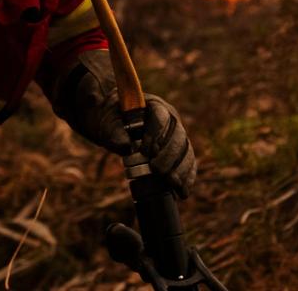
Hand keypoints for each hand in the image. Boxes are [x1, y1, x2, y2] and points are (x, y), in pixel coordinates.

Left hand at [50, 52, 198, 196]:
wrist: (117, 126)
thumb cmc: (113, 120)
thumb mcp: (109, 123)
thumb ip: (114, 131)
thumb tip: (126, 146)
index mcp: (154, 106)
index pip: (161, 116)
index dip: (156, 134)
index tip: (146, 152)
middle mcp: (171, 118)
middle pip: (178, 135)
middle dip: (169, 155)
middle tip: (157, 171)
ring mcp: (177, 134)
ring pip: (186, 150)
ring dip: (181, 168)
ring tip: (172, 184)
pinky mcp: (180, 150)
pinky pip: (189, 163)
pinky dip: (187, 177)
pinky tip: (183, 191)